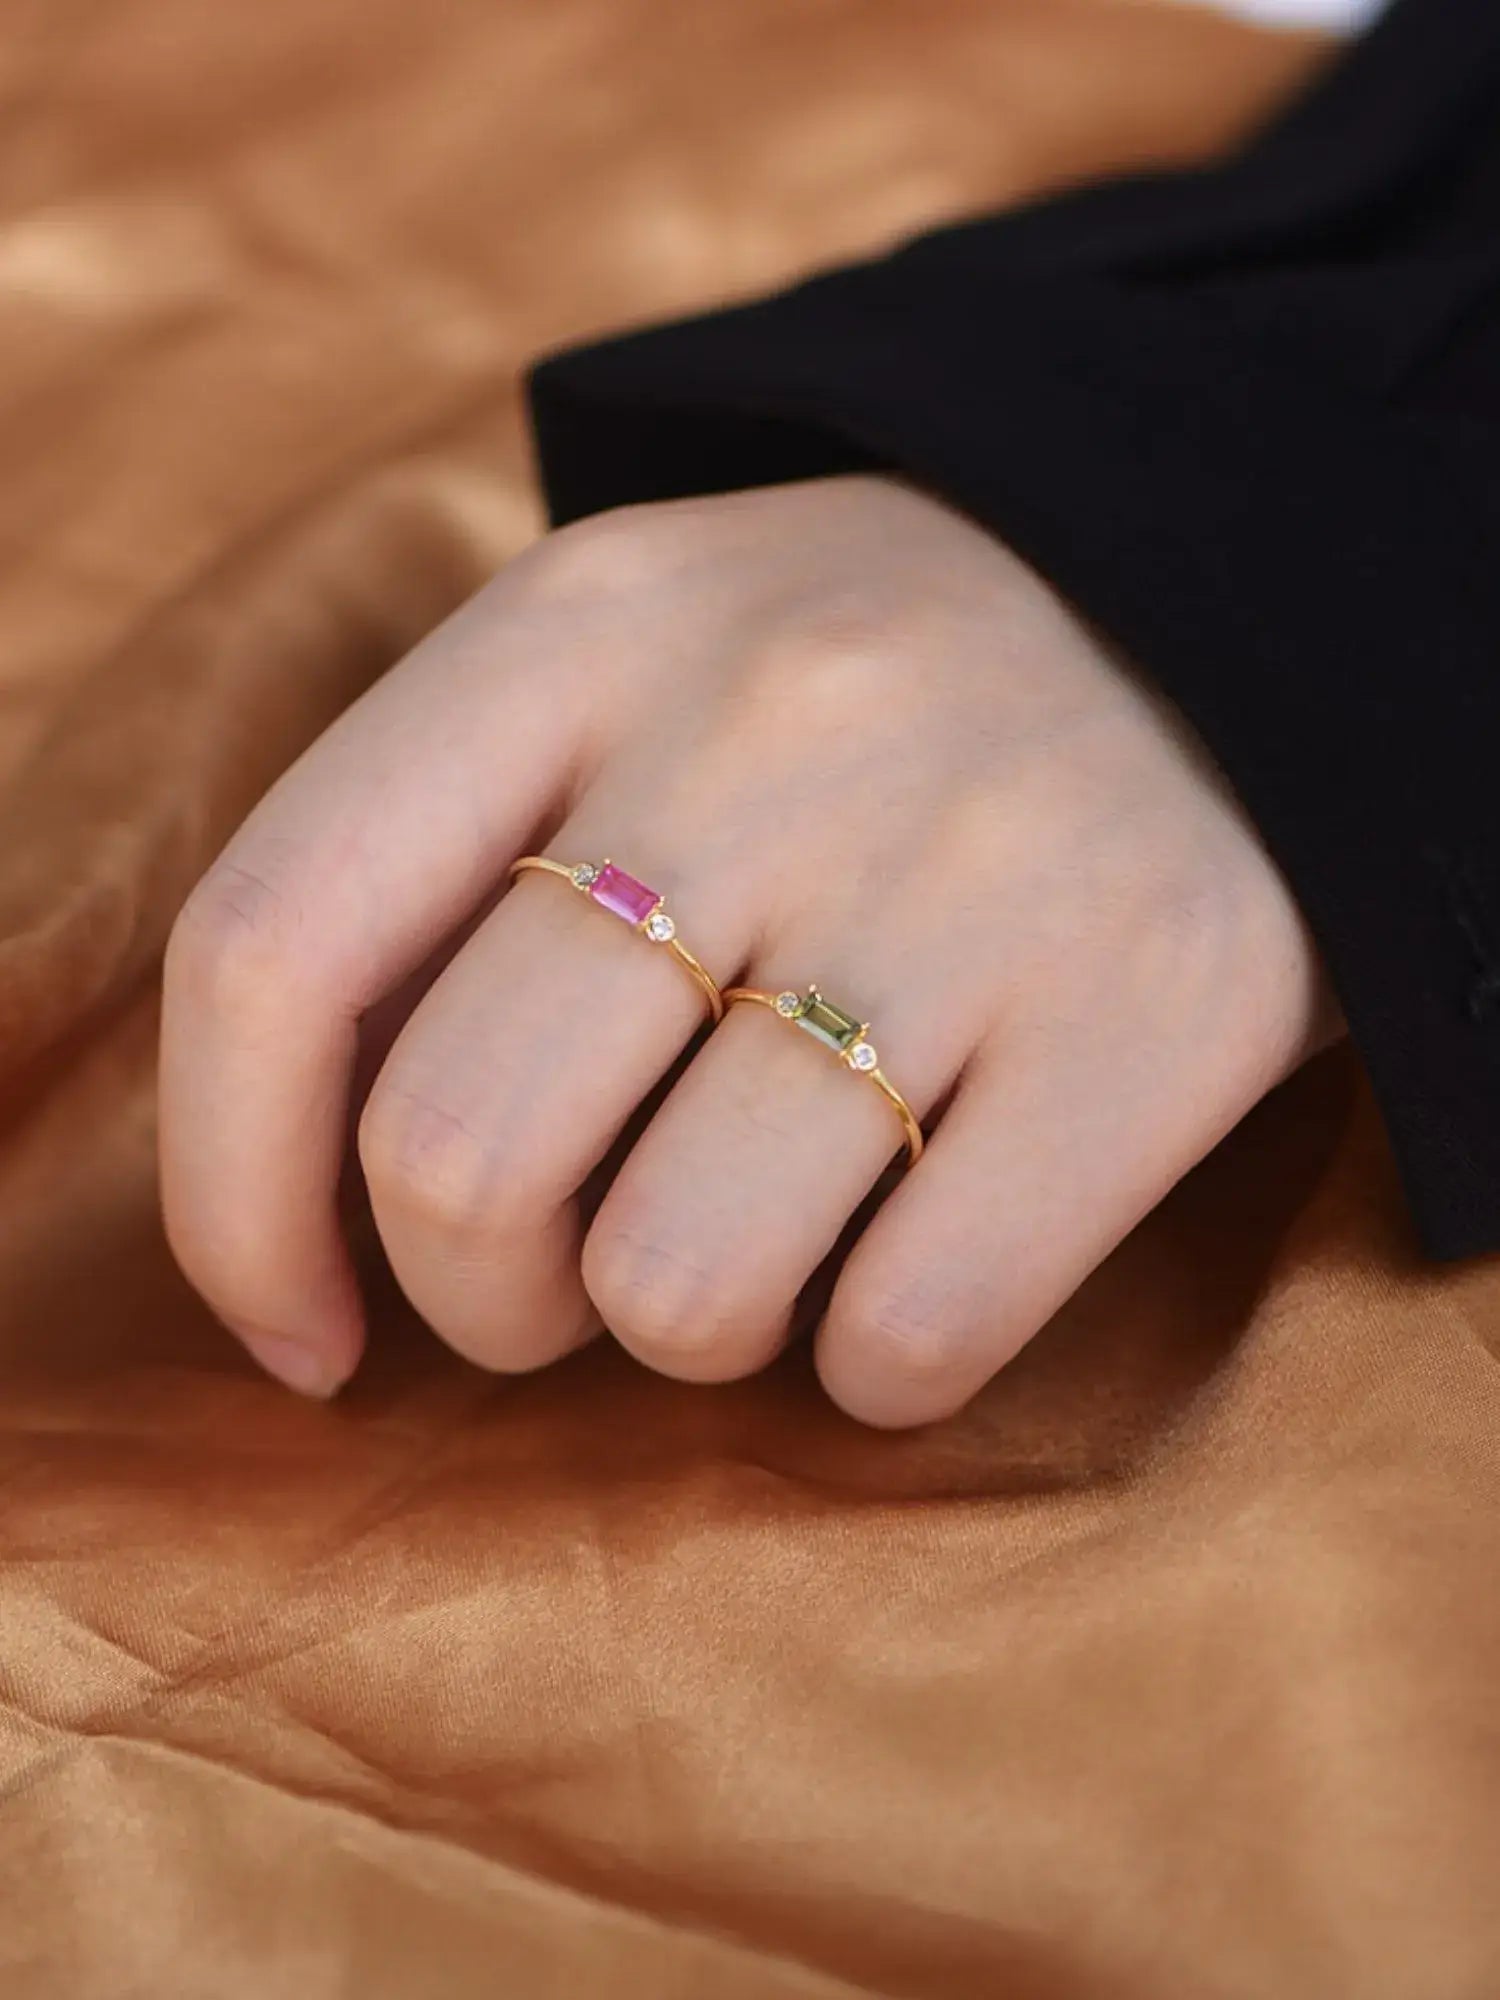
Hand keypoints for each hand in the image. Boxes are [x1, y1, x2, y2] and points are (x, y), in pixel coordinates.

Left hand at [160, 475, 1339, 1425]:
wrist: (1247, 600)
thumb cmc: (878, 691)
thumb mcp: (643, 658)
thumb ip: (452, 861)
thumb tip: (311, 1188)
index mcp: (583, 626)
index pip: (274, 945)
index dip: (230, 1197)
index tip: (301, 1332)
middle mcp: (762, 734)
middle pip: (460, 1161)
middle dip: (489, 1299)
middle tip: (580, 1272)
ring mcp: (966, 876)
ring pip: (679, 1287)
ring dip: (692, 1330)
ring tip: (776, 1230)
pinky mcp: (1151, 1016)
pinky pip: (905, 1339)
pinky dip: (877, 1366)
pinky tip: (918, 1261)